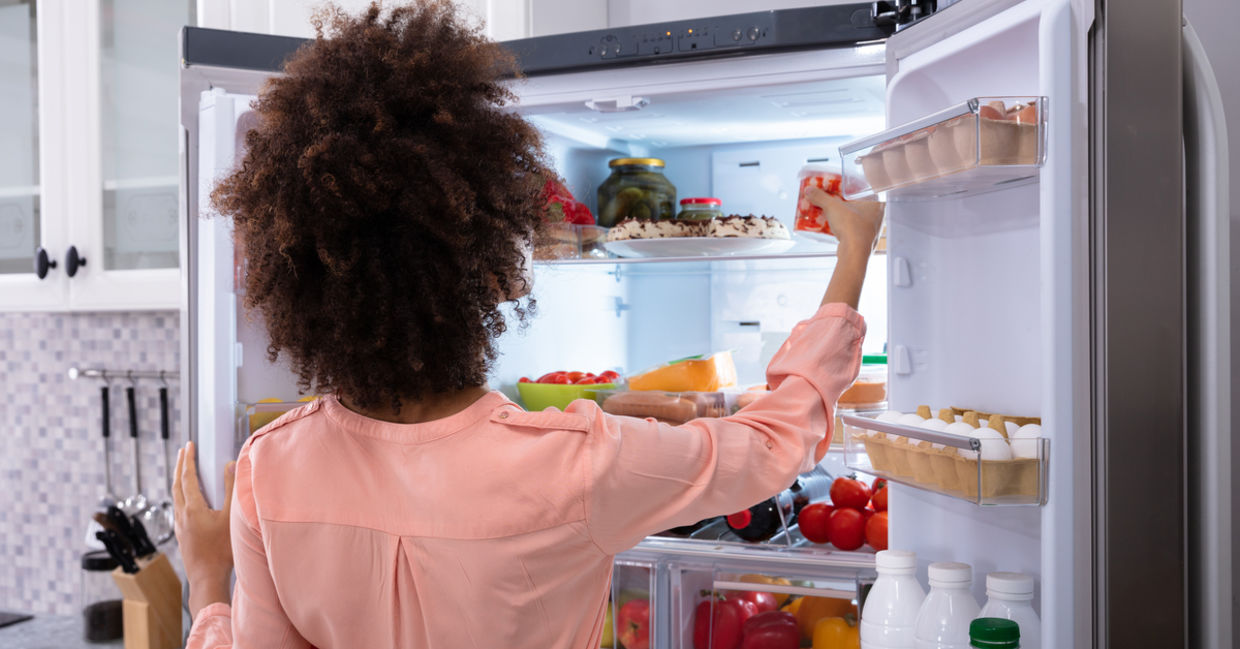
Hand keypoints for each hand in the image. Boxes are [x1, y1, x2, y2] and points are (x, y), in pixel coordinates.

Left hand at [174, 441, 234, 616]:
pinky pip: (178, 508)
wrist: (207, 578)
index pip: (187, 477)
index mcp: (192, 508)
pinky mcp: (182, 535)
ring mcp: (179, 526)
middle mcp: (181, 515)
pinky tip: (188, 500)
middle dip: (179, 466)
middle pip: (176, 485)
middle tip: (183, 452)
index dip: (188, 459)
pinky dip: (181, 495)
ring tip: (183, 471)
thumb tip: (229, 465)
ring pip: (175, 497)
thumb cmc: (221, 550)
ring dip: (179, 481)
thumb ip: (230, 489)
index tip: (189, 445)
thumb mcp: (230, 517)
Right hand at [808, 190, 884, 309]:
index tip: (844, 188)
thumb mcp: (833, 207)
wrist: (854, 254)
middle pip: (861, 205)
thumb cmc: (851, 227)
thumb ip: (821, 197)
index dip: (855, 189)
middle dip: (847, 204)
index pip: (867, 191)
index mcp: (877, 205)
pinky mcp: (866, 242)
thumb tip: (809, 190)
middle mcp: (879, 217)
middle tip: (836, 200)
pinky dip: (846, 228)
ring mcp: (873, 231)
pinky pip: (855, 231)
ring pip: (859, 219)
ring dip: (846, 216)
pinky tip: (836, 227)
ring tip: (834, 213)